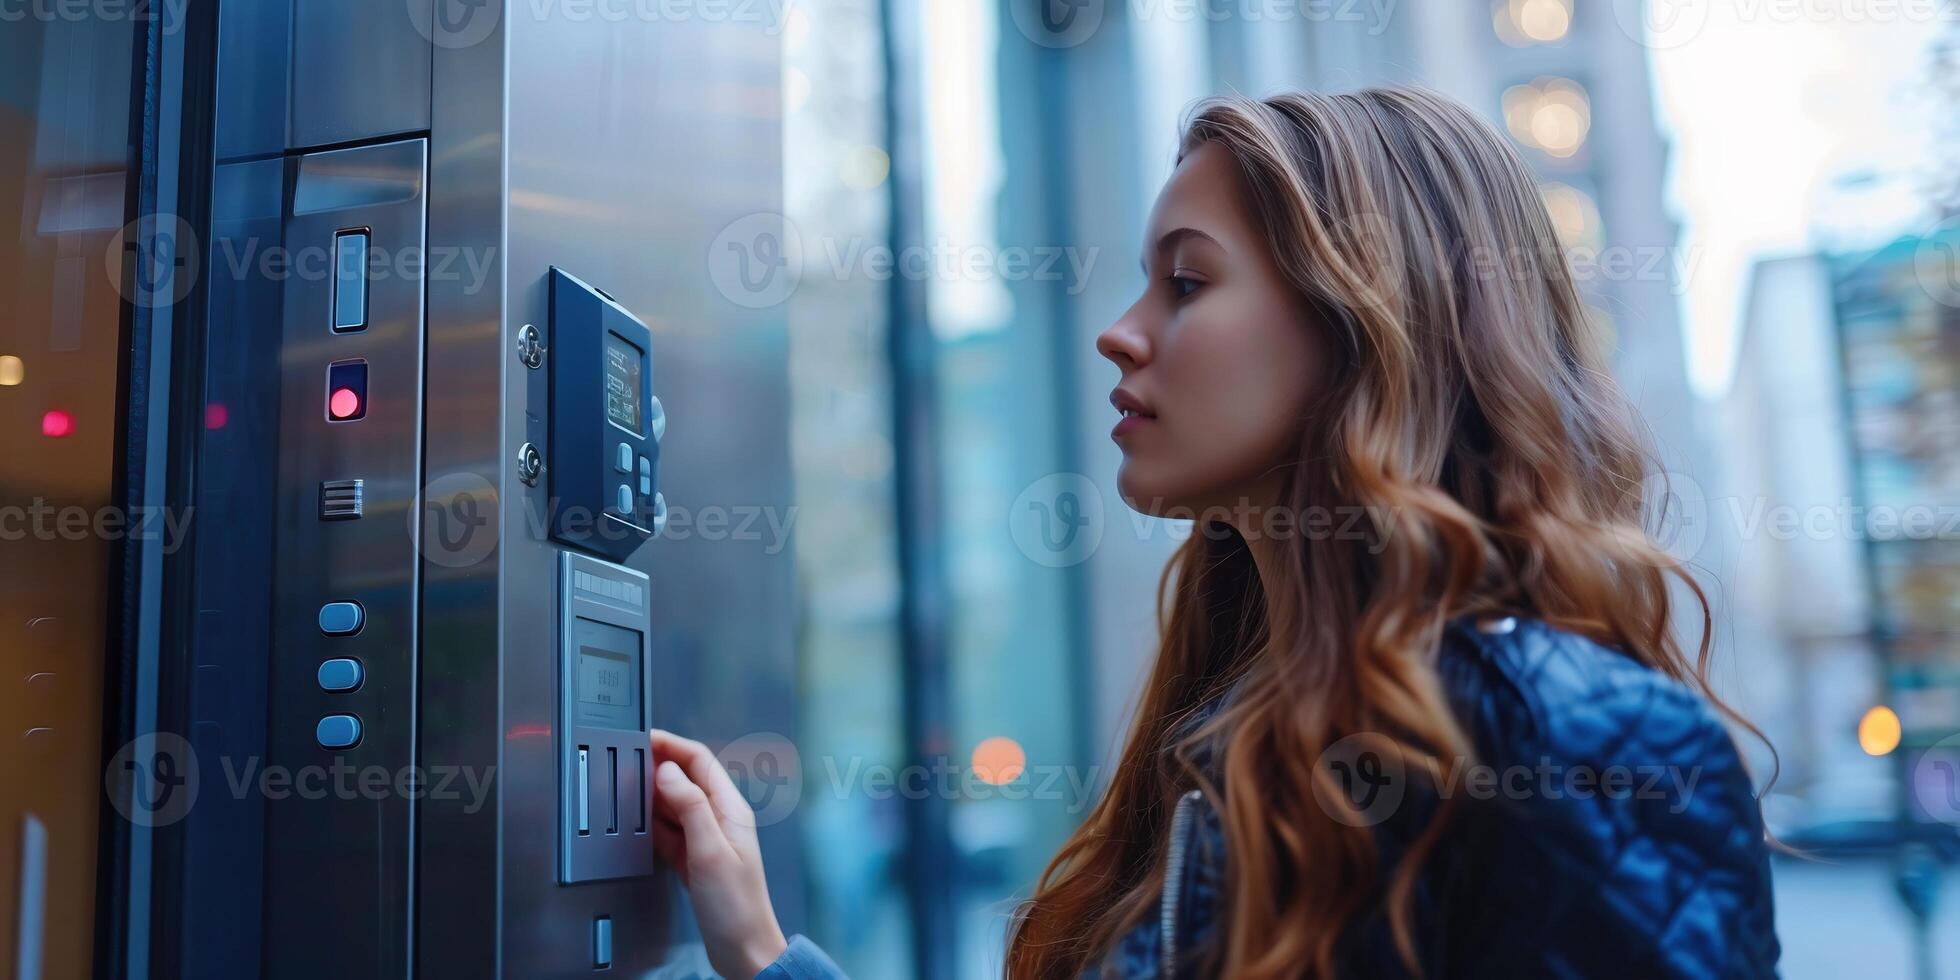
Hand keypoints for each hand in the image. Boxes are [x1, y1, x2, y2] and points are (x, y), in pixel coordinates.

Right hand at [648, 729, 789, 978]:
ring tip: (627, 789)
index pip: (700, 761)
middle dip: (658, 767)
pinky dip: (653, 825)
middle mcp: (721, 819)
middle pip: (686, 779)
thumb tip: (668, 771)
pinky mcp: (695, 859)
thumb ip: (691, 807)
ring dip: (653, 795)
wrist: (743, 948)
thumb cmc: (736, 905)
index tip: (645, 738)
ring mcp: (707, 839)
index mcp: (731, 809)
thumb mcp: (710, 850)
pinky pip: (670, 832)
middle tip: (627, 762)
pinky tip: (638, 825)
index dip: (672, 745)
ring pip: (675, 805)